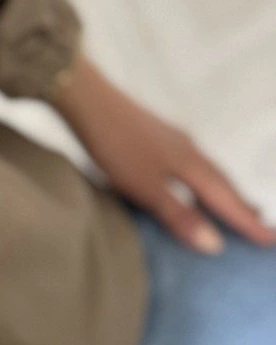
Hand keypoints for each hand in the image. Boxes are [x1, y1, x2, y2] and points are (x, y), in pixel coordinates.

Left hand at [50, 54, 275, 254]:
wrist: (87, 99)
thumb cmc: (115, 146)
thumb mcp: (145, 188)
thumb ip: (179, 215)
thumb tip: (216, 245)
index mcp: (192, 164)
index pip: (227, 200)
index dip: (248, 223)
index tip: (270, 241)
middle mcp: (189, 150)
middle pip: (223, 183)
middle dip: (241, 206)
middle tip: (260, 226)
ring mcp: (172, 140)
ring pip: (207, 172)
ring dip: (223, 192)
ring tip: (232, 207)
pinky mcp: (155, 136)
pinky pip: (190, 165)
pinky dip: (200, 181)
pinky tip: (188, 182)